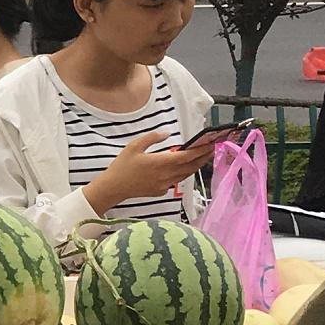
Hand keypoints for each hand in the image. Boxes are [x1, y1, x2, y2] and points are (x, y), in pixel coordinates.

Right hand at [82, 130, 214, 213]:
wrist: (113, 188)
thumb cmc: (121, 166)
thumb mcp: (134, 146)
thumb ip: (152, 137)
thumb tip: (166, 133)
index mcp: (161, 162)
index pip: (188, 156)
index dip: (201, 150)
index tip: (210, 143)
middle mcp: (166, 174)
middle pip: (191, 166)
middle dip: (203, 157)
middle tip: (211, 149)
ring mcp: (165, 184)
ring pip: (186, 174)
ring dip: (196, 166)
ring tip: (202, 157)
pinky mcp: (160, 190)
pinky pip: (176, 180)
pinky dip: (184, 173)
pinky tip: (184, 168)